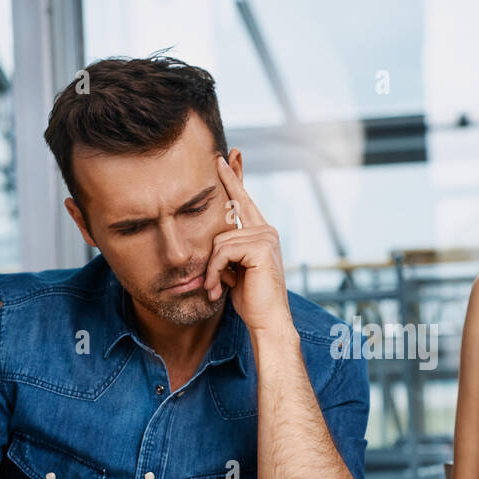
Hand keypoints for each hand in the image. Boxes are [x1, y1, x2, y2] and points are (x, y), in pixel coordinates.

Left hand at [207, 155, 293, 336]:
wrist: (267, 321)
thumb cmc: (251, 300)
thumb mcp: (234, 270)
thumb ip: (228, 250)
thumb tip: (214, 238)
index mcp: (262, 233)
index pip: (244, 201)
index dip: (234, 178)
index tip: (225, 157)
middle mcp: (267, 230)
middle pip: (227, 219)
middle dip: (219, 228)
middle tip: (215, 238)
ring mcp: (266, 236)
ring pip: (219, 240)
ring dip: (211, 269)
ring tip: (215, 288)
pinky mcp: (262, 246)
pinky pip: (223, 250)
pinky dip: (215, 271)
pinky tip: (219, 288)